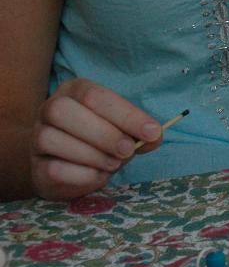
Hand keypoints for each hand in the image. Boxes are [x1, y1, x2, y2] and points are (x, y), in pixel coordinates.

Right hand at [28, 79, 161, 199]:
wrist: (69, 164)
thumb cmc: (102, 139)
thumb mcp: (124, 128)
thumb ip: (141, 130)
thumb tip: (154, 135)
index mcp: (75, 90)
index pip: (95, 95)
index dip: (125, 114)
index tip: (152, 132)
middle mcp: (50, 109)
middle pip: (63, 111)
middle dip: (103, 134)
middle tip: (127, 150)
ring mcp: (37, 138)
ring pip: (51, 139)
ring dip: (92, 155)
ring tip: (113, 163)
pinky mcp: (36, 167)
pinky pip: (53, 169)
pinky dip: (82, 175)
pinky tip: (97, 175)